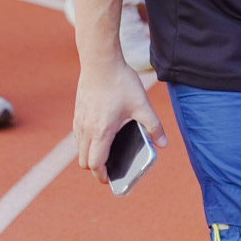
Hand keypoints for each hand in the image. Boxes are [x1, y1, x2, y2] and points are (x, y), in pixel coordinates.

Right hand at [73, 57, 166, 184]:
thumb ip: (154, 126)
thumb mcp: (142, 105)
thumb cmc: (120, 83)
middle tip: (110, 169)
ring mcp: (79, 121)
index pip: (95, 164)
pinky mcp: (77, 112)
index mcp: (101, 132)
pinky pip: (78, 135)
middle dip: (95, 169)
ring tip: (106, 153)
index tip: (111, 180)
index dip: (102, 176)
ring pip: (79, 148)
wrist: (100, 61)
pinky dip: (86, 142)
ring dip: (90, 155)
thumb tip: (163, 144)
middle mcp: (86, 129)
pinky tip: (100, 134)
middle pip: (83, 161)